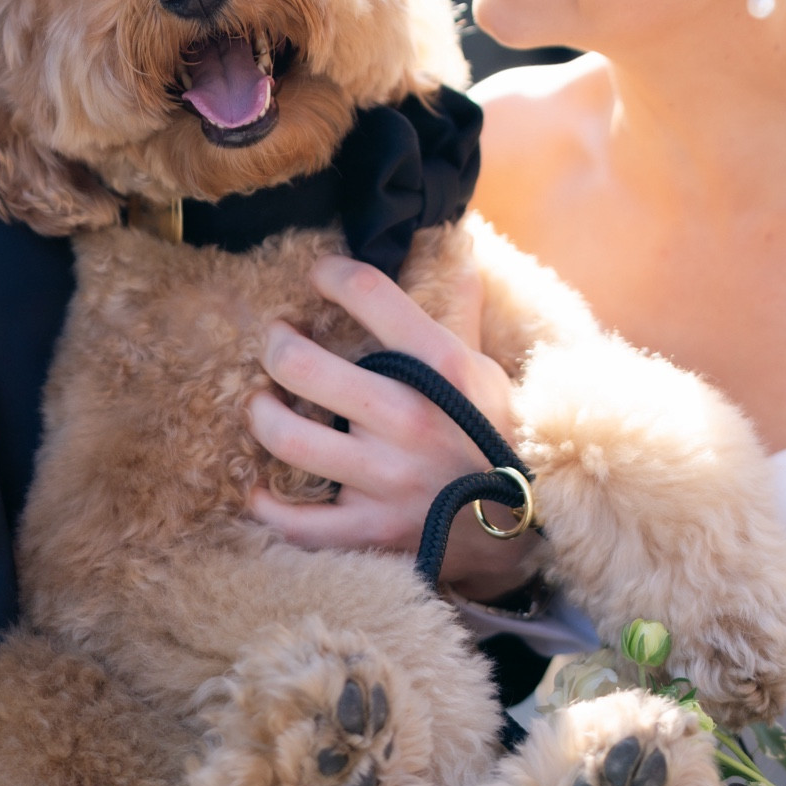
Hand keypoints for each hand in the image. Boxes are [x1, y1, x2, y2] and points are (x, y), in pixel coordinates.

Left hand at [247, 254, 536, 597]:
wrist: (526, 528)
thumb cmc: (497, 436)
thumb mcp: (487, 371)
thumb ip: (461, 316)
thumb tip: (459, 255)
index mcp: (443, 369)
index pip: (369, 294)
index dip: (331, 274)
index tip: (319, 274)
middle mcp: (412, 419)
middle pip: (302, 366)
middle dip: (276, 346)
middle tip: (276, 342)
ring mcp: (389, 478)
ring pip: (288, 438)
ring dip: (261, 414)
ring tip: (261, 403)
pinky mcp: (373, 530)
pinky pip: (298, 522)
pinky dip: (268, 507)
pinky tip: (259, 488)